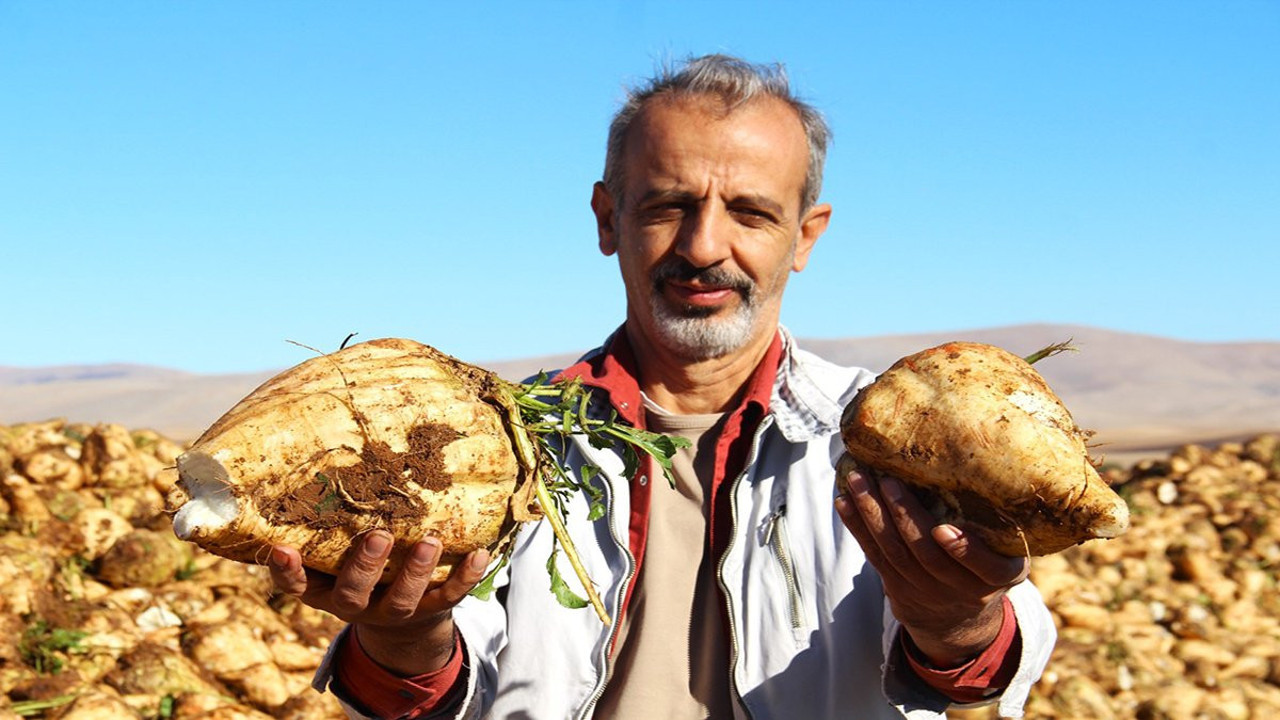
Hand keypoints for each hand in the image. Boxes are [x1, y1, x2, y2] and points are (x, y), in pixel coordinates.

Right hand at [269, 530, 489, 674]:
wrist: (401, 619)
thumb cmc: (360, 565)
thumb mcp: (335, 552)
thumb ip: (328, 521)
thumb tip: (325, 453)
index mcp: (324, 588)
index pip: (296, 585)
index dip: (287, 571)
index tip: (281, 548)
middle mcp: (354, 604)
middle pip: (353, 593)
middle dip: (365, 566)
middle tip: (379, 535)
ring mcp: (393, 611)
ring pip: (402, 598)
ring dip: (416, 570)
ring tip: (429, 540)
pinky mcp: (430, 610)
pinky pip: (448, 598)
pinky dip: (465, 577)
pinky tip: (480, 555)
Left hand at [834, 467, 1026, 666]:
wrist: (958, 617)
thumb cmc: (986, 564)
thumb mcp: (1008, 553)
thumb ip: (999, 523)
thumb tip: (982, 461)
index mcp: (998, 575)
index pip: (985, 567)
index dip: (963, 550)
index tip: (943, 529)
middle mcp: (961, 587)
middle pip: (927, 555)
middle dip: (904, 517)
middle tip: (888, 482)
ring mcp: (926, 590)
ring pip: (895, 553)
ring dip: (872, 515)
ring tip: (858, 481)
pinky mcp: (897, 586)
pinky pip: (874, 556)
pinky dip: (857, 527)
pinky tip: (843, 501)